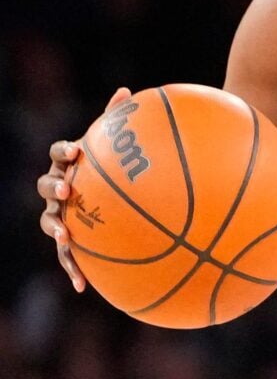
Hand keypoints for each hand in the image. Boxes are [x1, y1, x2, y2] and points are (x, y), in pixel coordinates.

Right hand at [38, 87, 130, 291]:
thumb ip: (117, 121)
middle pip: (46, 185)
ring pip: (49, 220)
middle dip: (54, 186)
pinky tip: (81, 287)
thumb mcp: (114, 147)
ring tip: (65, 235)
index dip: (65, 149)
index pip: (60, 152)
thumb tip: (126, 91)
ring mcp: (59, 214)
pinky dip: (72, 269)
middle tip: (67, 189)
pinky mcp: (68, 240)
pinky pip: (67, 255)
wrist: (108, 196)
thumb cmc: (111, 167)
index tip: (77, 150)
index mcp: (70, 163)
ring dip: (56, 227)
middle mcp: (58, 187)